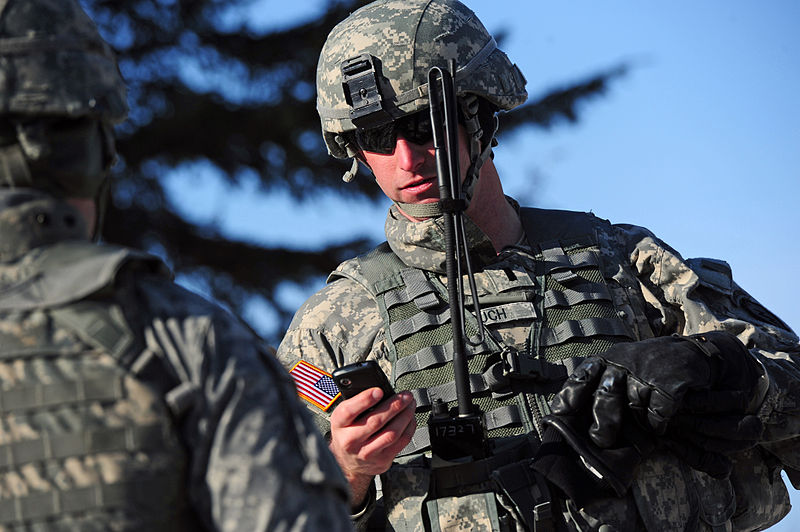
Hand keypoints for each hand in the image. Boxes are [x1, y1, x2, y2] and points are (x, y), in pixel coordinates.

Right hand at [329, 388, 415, 506]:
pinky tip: (410, 418)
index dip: (364, 400)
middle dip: (394, 405)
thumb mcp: (343, 417)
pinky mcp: (382, 460)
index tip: (379, 390)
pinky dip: (409, 428)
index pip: (349, 411)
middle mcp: (351, 440)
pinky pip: (401, 442)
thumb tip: (380, 389)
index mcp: (339, 424)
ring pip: (392, 433)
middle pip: (376, 421)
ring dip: (405, 416)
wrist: (347, 462)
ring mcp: (367, 452)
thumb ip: (356, 403)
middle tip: (405, 395)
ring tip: (410, 404)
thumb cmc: (347, 433)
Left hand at [549, 332, 763, 477]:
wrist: (690, 353)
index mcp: (604, 360)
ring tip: (638, 429)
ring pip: (632, 409)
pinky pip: (657, 413)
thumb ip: (596, 385)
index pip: (578, 380)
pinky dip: (657, 423)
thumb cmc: (645, 367)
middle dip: (601, 425)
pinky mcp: (669, 383)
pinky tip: (659, 424)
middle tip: (601, 440)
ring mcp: (646, 372)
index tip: (560, 419)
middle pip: (603, 399)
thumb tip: (568, 416)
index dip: (568, 400)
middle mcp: (622, 364)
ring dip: (635, 423)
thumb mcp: (616, 366)